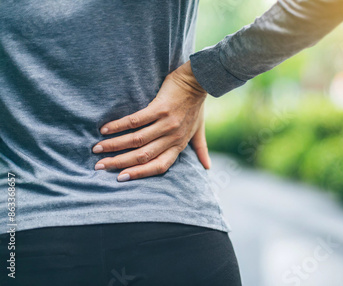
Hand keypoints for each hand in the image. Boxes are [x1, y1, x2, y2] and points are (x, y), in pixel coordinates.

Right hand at [92, 61, 209, 181]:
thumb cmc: (197, 106)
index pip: (158, 166)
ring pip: (137, 140)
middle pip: (143, 156)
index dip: (139, 173)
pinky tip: (105, 130)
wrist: (199, 80)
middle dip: (119, 162)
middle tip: (99, 166)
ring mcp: (167, 124)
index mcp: (179, 145)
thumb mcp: (199, 130)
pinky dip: (119, 126)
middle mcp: (173, 137)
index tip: (119, 177)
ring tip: (97, 149)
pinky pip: (136, 121)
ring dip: (114, 145)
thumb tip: (207, 167)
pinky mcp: (160, 109)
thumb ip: (200, 149)